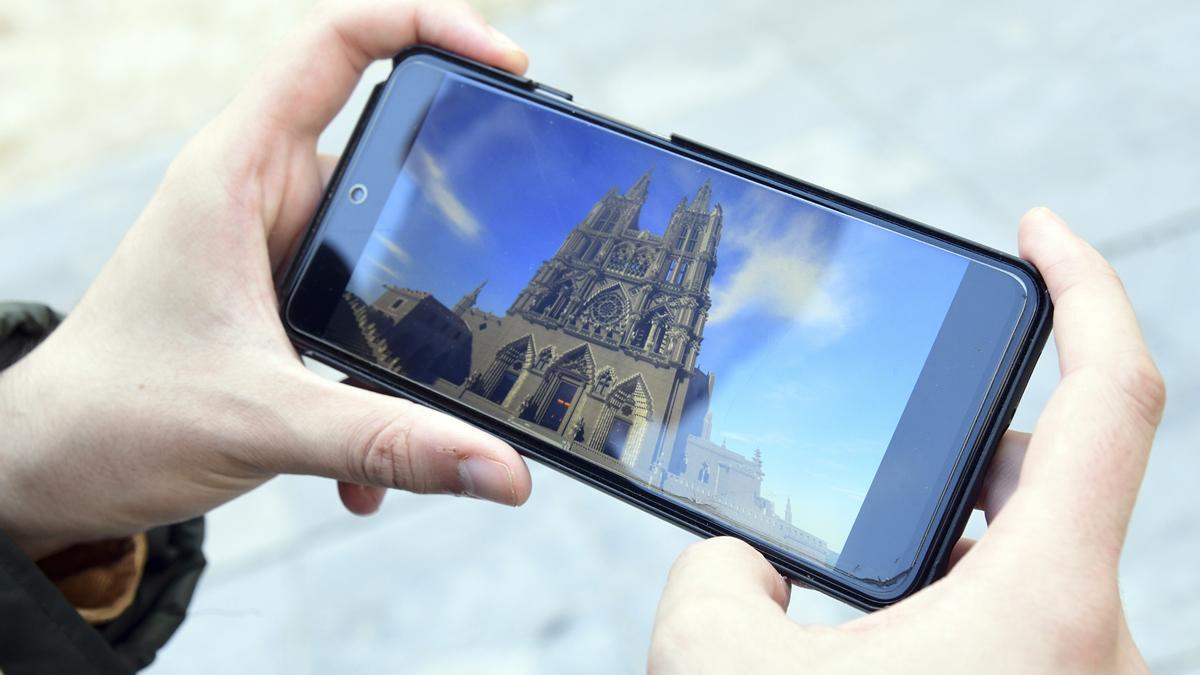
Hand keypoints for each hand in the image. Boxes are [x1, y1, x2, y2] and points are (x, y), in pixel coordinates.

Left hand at [0, 0, 532, 559]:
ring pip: (380, 236)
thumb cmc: (116, 416)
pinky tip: (377, 454)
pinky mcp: (283, 297)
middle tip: (512, 228)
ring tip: (454, 360)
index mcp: (239, 174)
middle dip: (452, 190)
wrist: (55, 467)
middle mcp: (260, 195)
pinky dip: (383, 371)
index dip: (427, 26)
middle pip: (383, 141)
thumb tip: (501, 468)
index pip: (337, 45)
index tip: (504, 65)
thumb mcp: (265, 422)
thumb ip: (389, 443)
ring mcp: (275, 246)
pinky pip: (362, 305)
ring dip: (417, 304)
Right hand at [648, 208, 1164, 673]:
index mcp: (1044, 600)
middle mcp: (1095, 636)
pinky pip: (1029, 620)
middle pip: (1052, 477)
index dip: (1084, 287)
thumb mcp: (718, 665)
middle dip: (964, 441)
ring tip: (876, 572)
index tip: (1039, 231)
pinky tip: (890, 637)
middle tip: (891, 436)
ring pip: (1036, 561)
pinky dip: (967, 604)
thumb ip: (709, 576)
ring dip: (958, 543)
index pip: (1111, 394)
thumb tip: (738, 564)